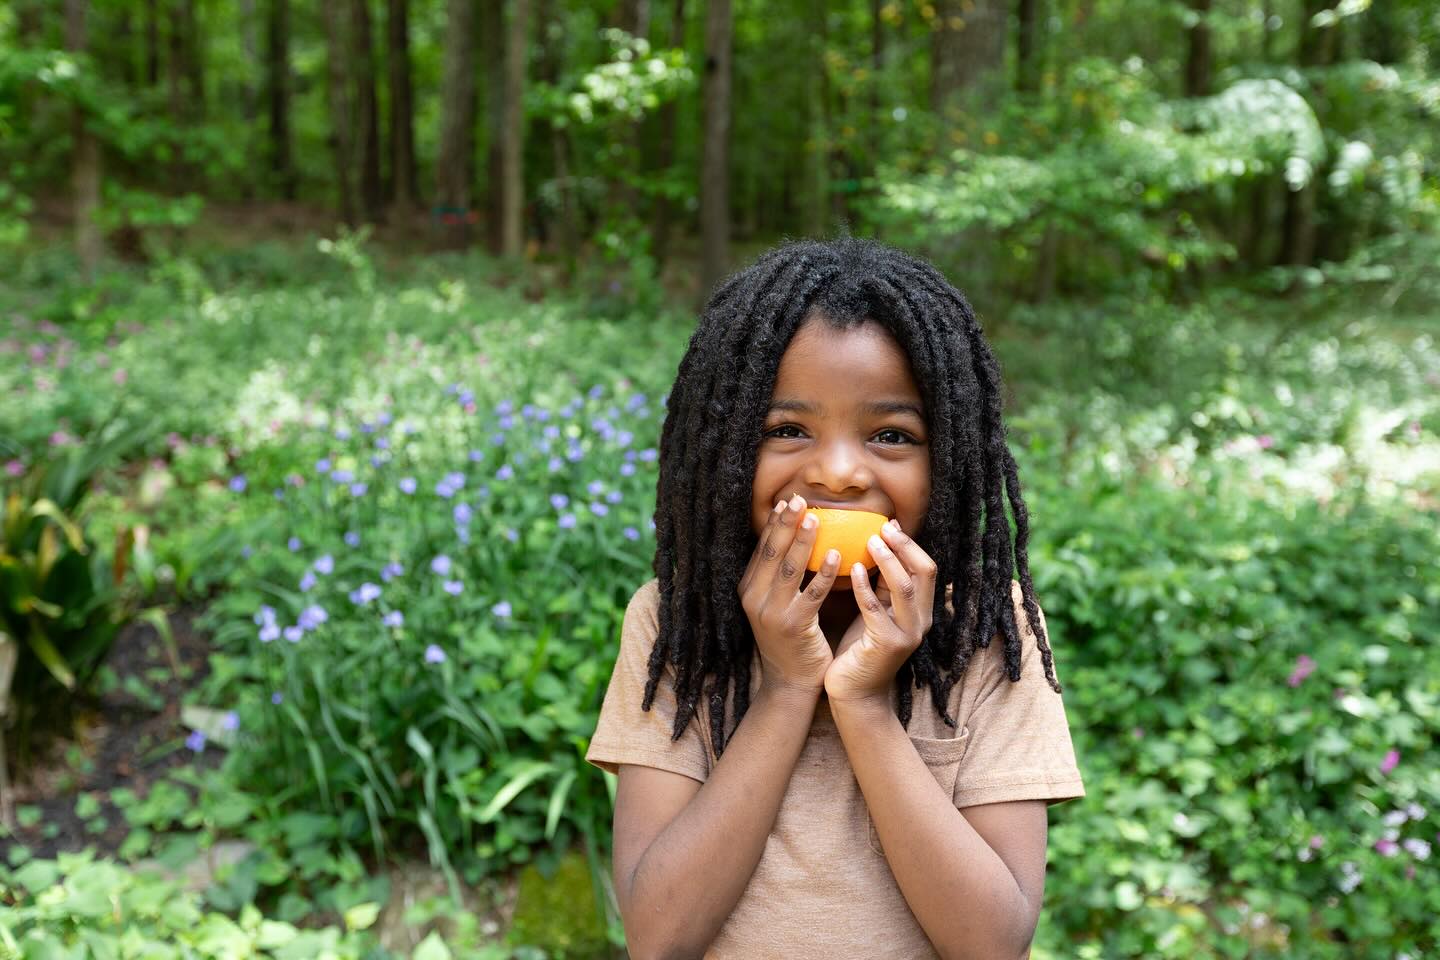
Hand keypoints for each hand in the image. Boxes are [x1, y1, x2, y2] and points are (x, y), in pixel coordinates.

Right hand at [738, 494, 842, 692]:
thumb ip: (781, 575)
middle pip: (771, 553)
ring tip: (815, 519)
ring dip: (803, 541)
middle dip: (786, 524)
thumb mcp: (777, 603)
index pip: (762, 549)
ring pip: (788, 569)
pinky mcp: (792, 627)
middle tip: (799, 500)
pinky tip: (836, 555)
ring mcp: (771, 613)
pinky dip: (822, 573)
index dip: (774, 523)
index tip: (787, 501)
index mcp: (748, 589)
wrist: (790, 682)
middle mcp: (754, 599)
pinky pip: (810, 594)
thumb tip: (796, 537)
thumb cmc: (791, 638)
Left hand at [824, 519, 937, 706]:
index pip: (927, 569)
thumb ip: (882, 585)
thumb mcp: (876, 611)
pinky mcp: (887, 646)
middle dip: (904, 546)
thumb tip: (878, 543)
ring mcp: (907, 635)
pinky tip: (854, 569)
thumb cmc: (860, 648)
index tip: (889, 524)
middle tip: (881, 527)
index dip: (910, 544)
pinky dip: (865, 587)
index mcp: (921, 611)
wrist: (854, 693)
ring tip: (870, 541)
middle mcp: (921, 621)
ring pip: (906, 588)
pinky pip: (876, 610)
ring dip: (889, 561)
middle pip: (925, 573)